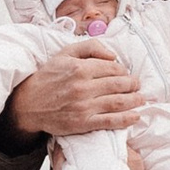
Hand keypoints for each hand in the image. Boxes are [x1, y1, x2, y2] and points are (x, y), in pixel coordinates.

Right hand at [6, 39, 145, 142]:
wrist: (28, 104)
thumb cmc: (48, 77)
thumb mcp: (65, 53)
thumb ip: (91, 47)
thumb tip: (113, 55)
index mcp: (80, 68)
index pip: (113, 67)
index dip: (123, 70)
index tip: (125, 73)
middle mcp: (83, 87)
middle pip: (119, 84)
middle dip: (133, 84)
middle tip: (137, 85)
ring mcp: (84, 106)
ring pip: (118, 102)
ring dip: (134, 100)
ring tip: (140, 98)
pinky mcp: (83, 123)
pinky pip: (110, 121)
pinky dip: (126, 119)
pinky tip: (135, 116)